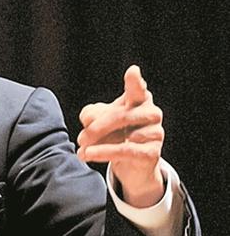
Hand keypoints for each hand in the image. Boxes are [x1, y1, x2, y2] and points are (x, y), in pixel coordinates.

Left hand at [77, 65, 164, 207]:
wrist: (131, 163)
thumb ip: (91, 114)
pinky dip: (105, 152)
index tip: (133, 71)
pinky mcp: (152, 153)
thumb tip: (88, 120)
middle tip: (80, 139)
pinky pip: (126, 150)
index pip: (137, 89)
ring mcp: (155, 133)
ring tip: (83, 151)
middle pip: (120, 115)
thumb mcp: (99, 119)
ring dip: (99, 143)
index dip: (135, 81)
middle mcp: (151, 113)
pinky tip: (91, 154)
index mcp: (139, 99)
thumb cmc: (115, 132)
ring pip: (123, 134)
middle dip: (96, 128)